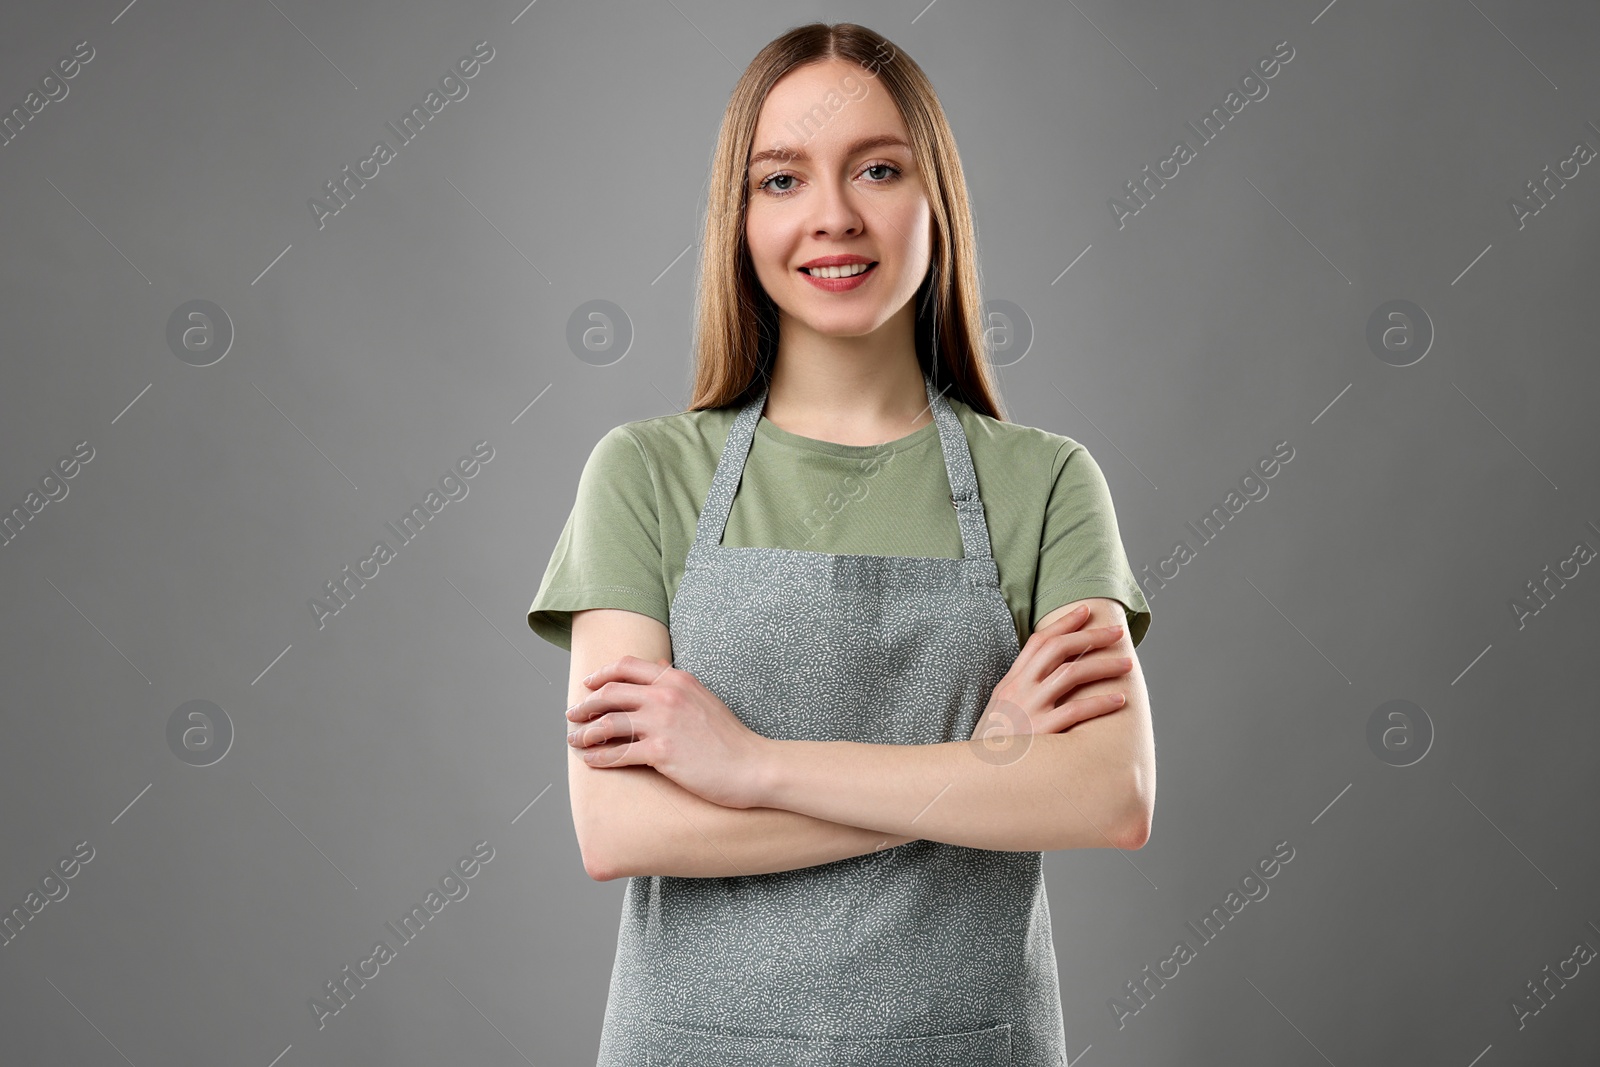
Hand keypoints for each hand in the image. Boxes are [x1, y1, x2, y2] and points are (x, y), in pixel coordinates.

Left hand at [566, 655, 771, 808]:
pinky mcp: (661, 752)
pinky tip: (591, 762)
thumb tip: (656, 662)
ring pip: (607, 723)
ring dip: (584, 733)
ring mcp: (663, 723)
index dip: (600, 674)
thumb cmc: (729, 737)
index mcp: (676, 679)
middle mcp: (666, 695)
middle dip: (584, 704)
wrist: (752, 766)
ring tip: (575, 741)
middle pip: (609, 692)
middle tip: (573, 715)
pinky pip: (618, 753)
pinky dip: (599, 758)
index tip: (587, 685)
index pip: (626, 666)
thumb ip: (676, 681)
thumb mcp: (703, 697)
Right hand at [972, 605, 1133, 746]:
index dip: (1064, 623)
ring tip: (1126, 665)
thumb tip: (1052, 676)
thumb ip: (1022, 691)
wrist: (979, 775)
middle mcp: (1019, 690)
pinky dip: (1100, 703)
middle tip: (1117, 633)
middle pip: (1058, 649)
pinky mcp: (1041, 733)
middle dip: (1091, 637)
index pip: (1039, 641)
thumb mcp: (1001, 710)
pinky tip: (1119, 700)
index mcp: (1011, 682)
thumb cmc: (996, 745)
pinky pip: (1075, 712)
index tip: (1086, 611)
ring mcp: (1029, 709)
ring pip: (1071, 674)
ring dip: (1103, 666)